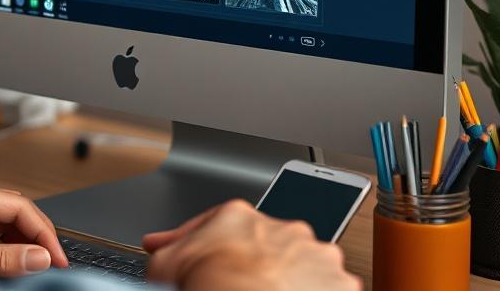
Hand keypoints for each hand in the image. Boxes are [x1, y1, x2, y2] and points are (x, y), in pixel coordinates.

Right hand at [142, 200, 360, 290]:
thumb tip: (159, 253)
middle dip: (254, 267)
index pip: (219, 228)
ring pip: (303, 268)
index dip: (207, 251)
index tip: (201, 266)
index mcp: (240, 216)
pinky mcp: (340, 283)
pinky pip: (328, 290)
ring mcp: (316, 256)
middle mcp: (283, 228)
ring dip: (290, 283)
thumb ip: (164, 252)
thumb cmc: (214, 285)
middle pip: (266, 247)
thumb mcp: (166, 265)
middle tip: (238, 288)